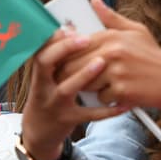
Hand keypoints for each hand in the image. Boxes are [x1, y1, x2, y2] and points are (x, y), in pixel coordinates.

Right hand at [21, 29, 126, 159]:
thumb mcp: (45, 78)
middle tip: (86, 39)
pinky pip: (88, 114)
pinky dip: (106, 109)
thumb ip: (56, 56)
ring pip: (66, 89)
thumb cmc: (48, 97)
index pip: (41, 48)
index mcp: (39, 72)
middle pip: (45, 63)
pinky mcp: (67, 119)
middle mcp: (43, 86)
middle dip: (64, 49)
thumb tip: (71, 28)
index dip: (54, 38)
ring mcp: (55, 104)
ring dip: (84, 75)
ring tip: (101, 62)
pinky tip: (122, 103)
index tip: (70, 27)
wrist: (38, 132)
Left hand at [56, 0, 160, 109]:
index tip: (62, 60)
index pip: (74, 44)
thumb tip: (94, 1)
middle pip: (72, 65)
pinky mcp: (121, 90)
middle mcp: (112, 52)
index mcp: (111, 35)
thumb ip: (110, 17)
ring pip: (84, 82)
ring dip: (88, 87)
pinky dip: (106, 98)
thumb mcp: (135, 30)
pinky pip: (100, 98)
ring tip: (101, 83)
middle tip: (73, 78)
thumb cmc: (153, 55)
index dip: (64, 54)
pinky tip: (117, 92)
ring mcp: (116, 72)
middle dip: (69, 74)